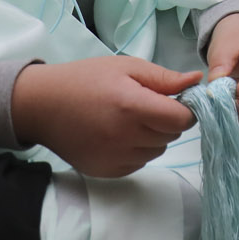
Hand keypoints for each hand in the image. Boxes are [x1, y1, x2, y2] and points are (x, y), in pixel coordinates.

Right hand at [11, 56, 196, 177]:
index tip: (175, 100)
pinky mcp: (106, 171)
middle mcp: (125, 138)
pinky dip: (136, 150)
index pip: (181, 120)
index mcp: (132, 107)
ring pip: (156, 151)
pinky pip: (138, 163)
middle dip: (167, 120)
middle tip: (146, 104)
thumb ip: (164, 78)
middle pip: (171, 136)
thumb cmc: (86, 79)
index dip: (185, 109)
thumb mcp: (126, 67)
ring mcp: (114, 159)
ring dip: (153, 136)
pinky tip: (117, 134)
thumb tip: (197, 81)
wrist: (42, 105)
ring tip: (128, 118)